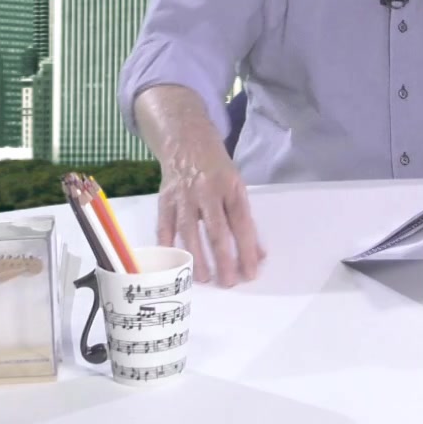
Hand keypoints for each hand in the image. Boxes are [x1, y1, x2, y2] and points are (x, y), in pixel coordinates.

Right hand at [155, 137, 264, 286]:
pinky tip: (174, 262)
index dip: (246, 250)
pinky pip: (164, 226)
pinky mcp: (165, 199)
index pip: (242, 224)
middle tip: (228, 282)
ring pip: (189, 230)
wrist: (186, 141)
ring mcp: (184, 195)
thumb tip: (258, 255)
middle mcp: (207, 191)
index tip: (250, 273)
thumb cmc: (217, 170)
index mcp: (231, 188)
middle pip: (217, 230)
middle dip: (223, 259)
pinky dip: (168, 245)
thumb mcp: (237, 188)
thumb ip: (245, 221)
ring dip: (197, 257)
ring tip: (204, 278)